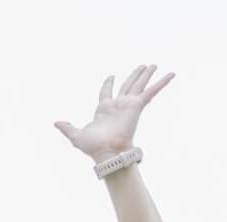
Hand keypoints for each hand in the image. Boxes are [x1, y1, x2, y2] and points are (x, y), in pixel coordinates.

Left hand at [55, 64, 173, 162]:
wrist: (107, 152)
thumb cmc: (93, 147)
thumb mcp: (76, 136)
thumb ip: (67, 128)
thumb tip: (56, 123)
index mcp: (104, 110)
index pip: (106, 92)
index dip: (108, 83)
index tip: (111, 76)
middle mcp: (118, 106)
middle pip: (127, 85)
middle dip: (134, 75)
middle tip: (142, 66)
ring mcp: (129, 105)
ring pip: (139, 85)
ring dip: (146, 75)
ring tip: (154, 64)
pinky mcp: (137, 107)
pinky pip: (151, 92)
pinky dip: (161, 83)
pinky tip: (170, 74)